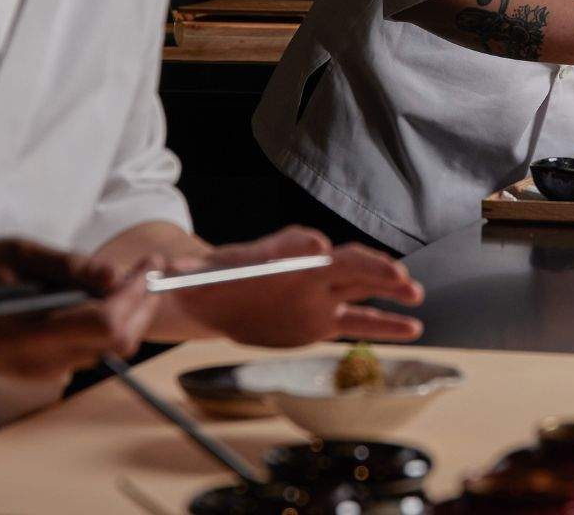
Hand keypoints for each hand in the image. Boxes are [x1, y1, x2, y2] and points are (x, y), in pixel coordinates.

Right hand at [0, 238, 158, 380]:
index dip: (138, 294)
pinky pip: (90, 349)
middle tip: (146, 269)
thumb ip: (66, 265)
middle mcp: (44, 360)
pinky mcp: (44, 370)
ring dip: (127, 313)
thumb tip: (114, 275)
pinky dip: (106, 323)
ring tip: (123, 279)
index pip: (108, 323)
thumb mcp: (13, 252)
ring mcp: (45, 370)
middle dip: (142, 303)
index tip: (151, 264)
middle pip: (119, 341)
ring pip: (109, 347)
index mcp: (33, 331)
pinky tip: (96, 297)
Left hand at [157, 226, 424, 346]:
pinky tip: (413, 327)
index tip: (315, 247)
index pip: (291, 245)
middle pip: (341, 262)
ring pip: (359, 288)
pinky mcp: (321, 322)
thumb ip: (173, 274)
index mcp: (272, 255)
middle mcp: (302, 270)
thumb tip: (158, 269)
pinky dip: (385, 325)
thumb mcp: (182, 276)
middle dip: (367, 266)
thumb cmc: (200, 281)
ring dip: (387, 290)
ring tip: (414, 293)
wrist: (210, 298)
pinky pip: (358, 323)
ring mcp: (317, 295)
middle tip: (392, 272)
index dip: (303, 246)